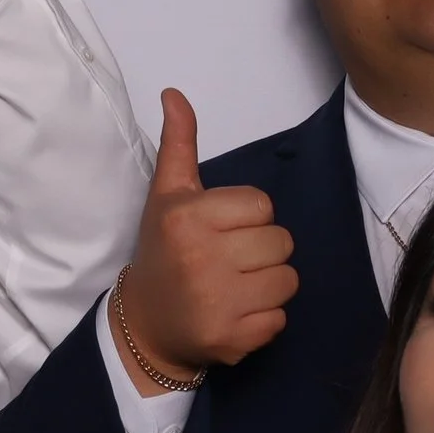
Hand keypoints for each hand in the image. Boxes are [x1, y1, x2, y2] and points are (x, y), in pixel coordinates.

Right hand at [113, 89, 295, 388]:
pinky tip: (235, 316)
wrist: (145, 327)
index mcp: (187, 218)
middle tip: (228, 264)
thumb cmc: (163, 254)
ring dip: (268, 287)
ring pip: (288, 281)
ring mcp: (216, 303)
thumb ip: (179, 145)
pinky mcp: (231, 339)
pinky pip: (280, 319)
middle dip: (262, 253)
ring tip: (235, 290)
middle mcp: (200, 258)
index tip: (220, 234)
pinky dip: (264, 321)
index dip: (248, 220)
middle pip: (281, 242)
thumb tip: (174, 94)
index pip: (262, 206)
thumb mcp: (167, 197)